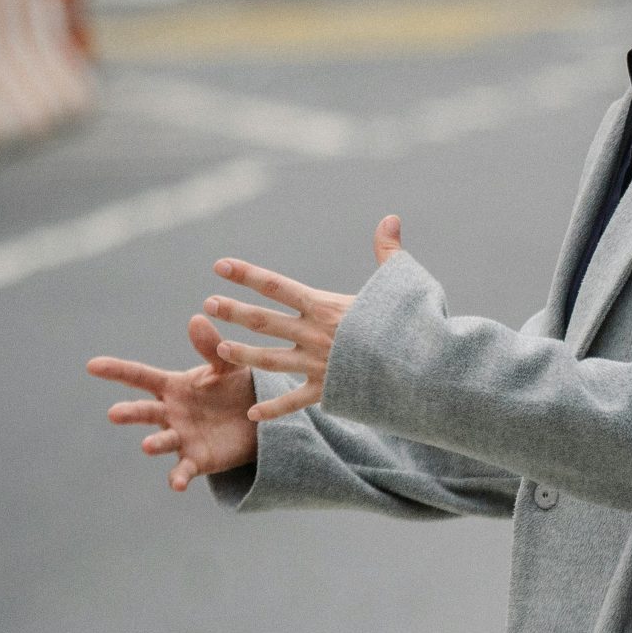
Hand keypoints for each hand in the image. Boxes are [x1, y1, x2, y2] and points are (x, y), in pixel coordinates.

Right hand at [88, 315, 261, 490]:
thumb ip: (211, 348)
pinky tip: (177, 484)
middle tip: (114, 414)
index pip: (140, 377)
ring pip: (161, 441)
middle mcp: (170, 413)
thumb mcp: (227, 367)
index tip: (92, 365)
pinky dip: (178, 477)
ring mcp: (180, 437)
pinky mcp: (197, 460)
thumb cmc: (234, 389)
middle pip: (145, 411)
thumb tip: (196, 319)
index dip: (117, 370)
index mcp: (173, 387)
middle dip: (130, 413)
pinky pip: (184, 470)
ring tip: (147, 445)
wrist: (257, 421)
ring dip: (154, 443)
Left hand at [201, 216, 404, 422]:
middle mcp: (315, 335)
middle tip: (208, 303)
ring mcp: (318, 364)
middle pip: (265, 321)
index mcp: (327, 307)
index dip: (247, 274)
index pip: (277, 286)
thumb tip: (390, 217)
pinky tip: (252, 414)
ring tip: (219, 347)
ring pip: (270, 359)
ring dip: (243, 353)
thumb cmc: (414, 323)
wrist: (423, 368)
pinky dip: (273, 409)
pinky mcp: (328, 391)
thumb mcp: (402, 282)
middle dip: (235, 311)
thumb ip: (388, 251)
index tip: (220, 266)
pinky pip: (294, 402)